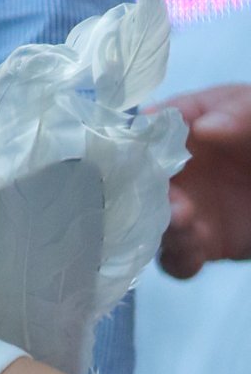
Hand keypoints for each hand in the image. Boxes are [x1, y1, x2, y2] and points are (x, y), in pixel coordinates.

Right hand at [156, 84, 250, 278]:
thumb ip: (236, 113)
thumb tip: (202, 128)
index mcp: (186, 131)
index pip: (148, 134)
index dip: (137, 142)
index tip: (137, 148)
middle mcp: (178, 173)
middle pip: (139, 185)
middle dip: (144, 191)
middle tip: (168, 191)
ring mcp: (187, 210)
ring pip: (151, 226)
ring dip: (161, 226)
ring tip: (184, 219)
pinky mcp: (202, 245)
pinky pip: (176, 261)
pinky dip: (178, 260)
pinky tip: (196, 252)